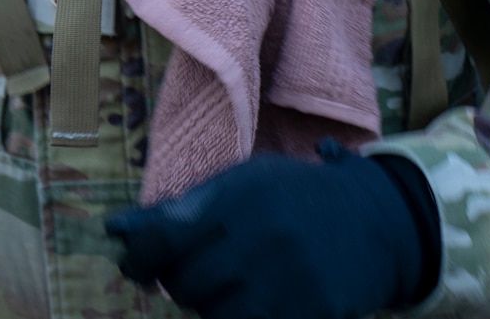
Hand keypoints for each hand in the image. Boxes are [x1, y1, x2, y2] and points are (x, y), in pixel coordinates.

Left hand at [105, 146, 438, 318]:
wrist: (373, 221)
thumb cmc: (292, 199)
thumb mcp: (240, 184)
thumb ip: (181, 208)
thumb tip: (116, 230)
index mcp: (238, 195)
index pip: (164, 238)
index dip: (139, 259)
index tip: (134, 265)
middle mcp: (260, 237)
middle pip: (185, 284)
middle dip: (181, 282)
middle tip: (198, 271)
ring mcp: (287, 280)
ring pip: (213, 315)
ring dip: (211, 306)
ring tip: (232, 285)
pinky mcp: (309, 313)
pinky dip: (240, 317)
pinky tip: (254, 301)